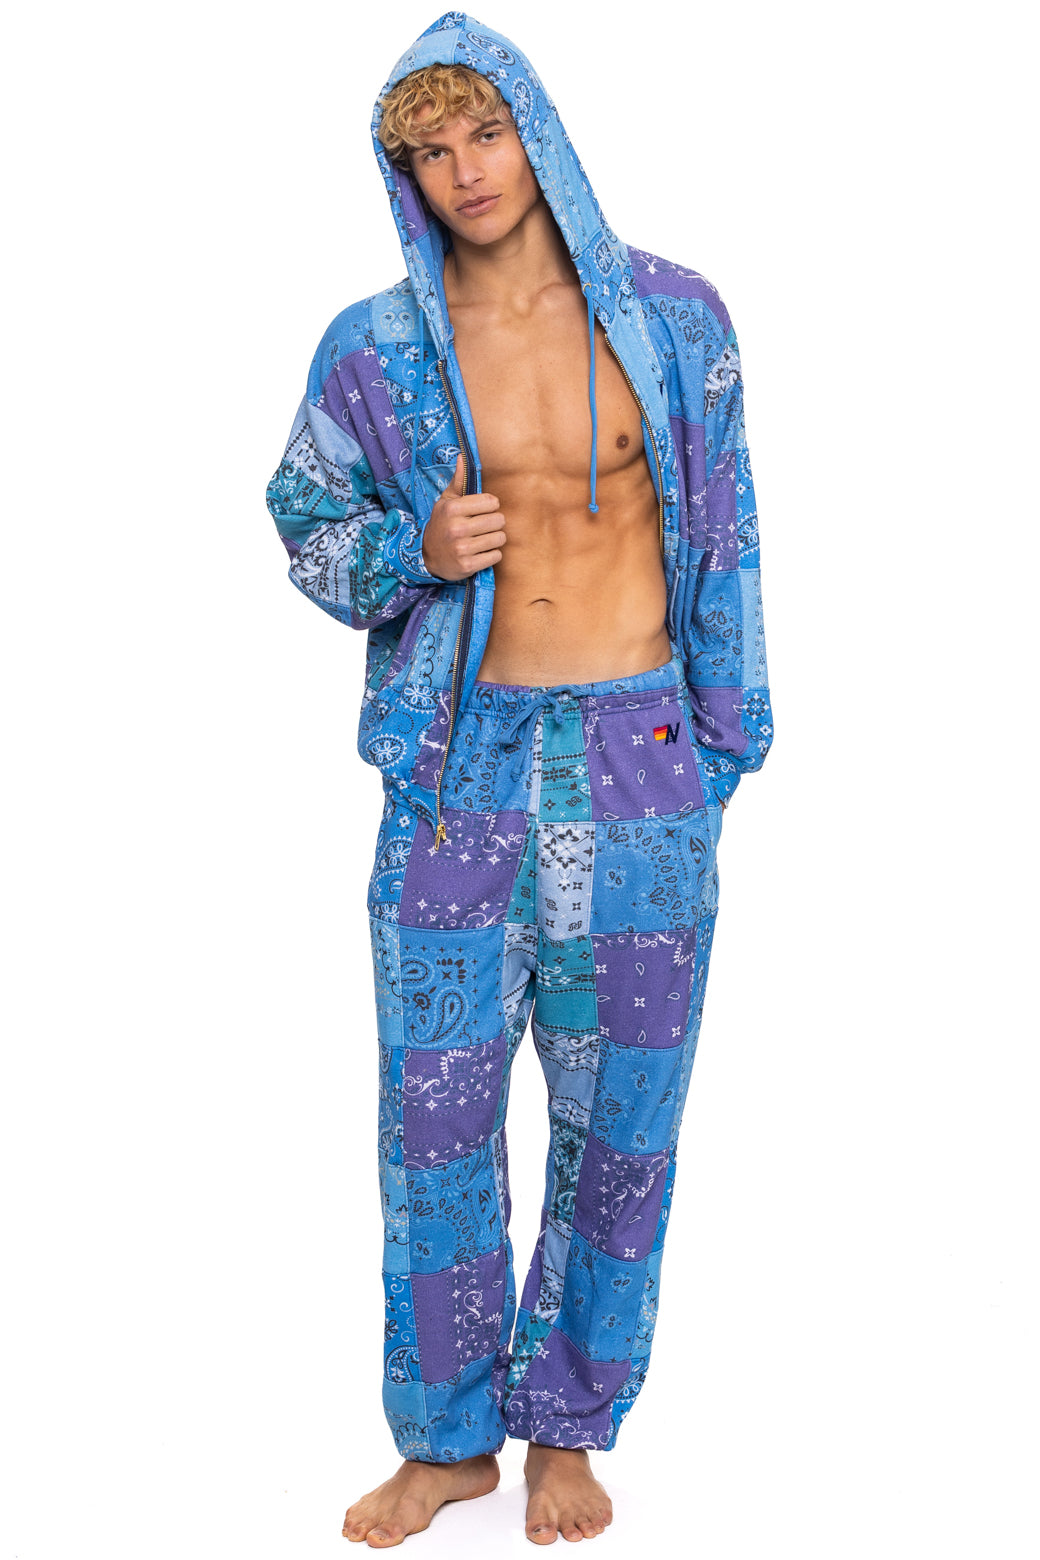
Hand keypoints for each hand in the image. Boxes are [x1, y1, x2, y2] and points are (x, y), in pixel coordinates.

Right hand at [421, 454, 506, 579]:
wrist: (427, 556)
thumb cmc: (442, 524)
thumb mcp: (446, 502)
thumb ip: (458, 481)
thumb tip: (463, 457)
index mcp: (453, 509)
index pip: (491, 501)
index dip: (491, 506)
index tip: (483, 510)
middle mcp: (457, 528)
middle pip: (499, 520)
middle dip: (495, 523)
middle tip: (484, 526)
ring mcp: (462, 549)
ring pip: (500, 538)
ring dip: (495, 539)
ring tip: (484, 539)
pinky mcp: (468, 566)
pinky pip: (496, 556)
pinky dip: (492, 554)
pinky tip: (481, 552)